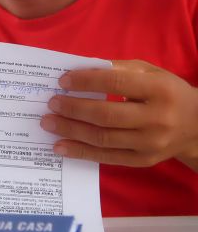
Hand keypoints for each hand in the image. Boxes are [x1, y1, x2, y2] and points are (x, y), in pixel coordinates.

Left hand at [42, 60, 197, 169]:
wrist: (197, 125)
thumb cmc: (166, 92)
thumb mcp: (149, 73)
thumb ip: (117, 70)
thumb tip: (78, 71)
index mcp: (159, 90)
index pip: (115, 84)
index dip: (86, 81)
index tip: (62, 81)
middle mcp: (157, 119)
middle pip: (106, 115)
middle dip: (73, 109)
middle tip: (51, 104)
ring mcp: (150, 143)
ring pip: (103, 138)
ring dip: (71, 131)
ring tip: (48, 123)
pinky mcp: (143, 161)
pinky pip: (106, 158)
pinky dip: (80, 152)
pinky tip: (60, 147)